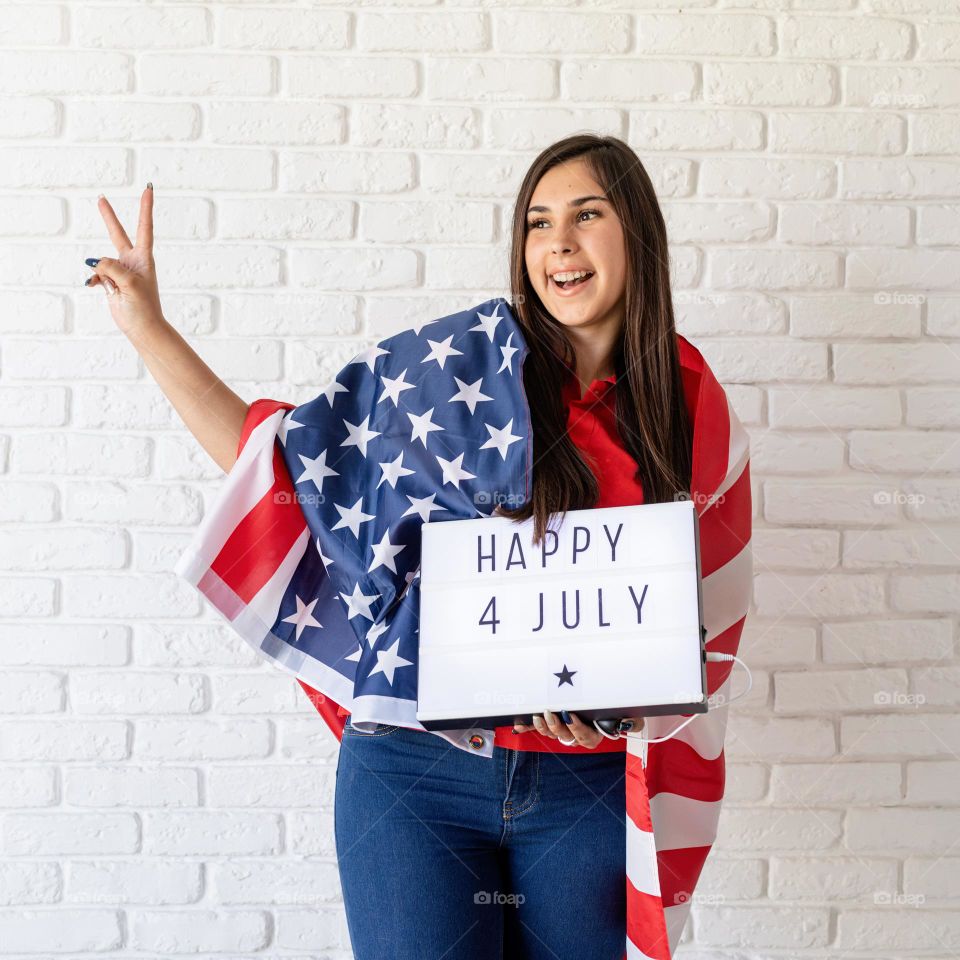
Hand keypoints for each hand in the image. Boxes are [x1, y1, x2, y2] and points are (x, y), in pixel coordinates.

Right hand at [86, 184, 163, 333]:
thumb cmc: (143, 307)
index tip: (148, 189)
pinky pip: (96, 275)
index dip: (145, 208)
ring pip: (102, 262)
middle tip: (100, 198)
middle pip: (117, 234)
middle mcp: (132, 261)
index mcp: (143, 258)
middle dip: (109, 217)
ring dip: (102, 273)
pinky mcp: (111, 282)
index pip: (144, 227)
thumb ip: (112, 267)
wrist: (142, 328)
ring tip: (116, 290)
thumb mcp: (129, 284)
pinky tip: (96, 287)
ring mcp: (121, 271)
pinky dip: (94, 281)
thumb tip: (96, 262)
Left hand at [512, 711, 644, 747]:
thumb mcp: (627, 714)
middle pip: (564, 736)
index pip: (584, 737)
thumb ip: (632, 722)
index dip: (576, 728)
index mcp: (593, 735)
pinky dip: (528, 726)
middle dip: (556, 726)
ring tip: (539, 714)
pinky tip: (518, 725)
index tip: (570, 715)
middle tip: (550, 712)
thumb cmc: (613, 710)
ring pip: (551, 732)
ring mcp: (562, 729)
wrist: (603, 702)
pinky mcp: (551, 721)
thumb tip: (627, 724)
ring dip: (543, 725)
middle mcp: (576, 734)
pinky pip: (538, 726)